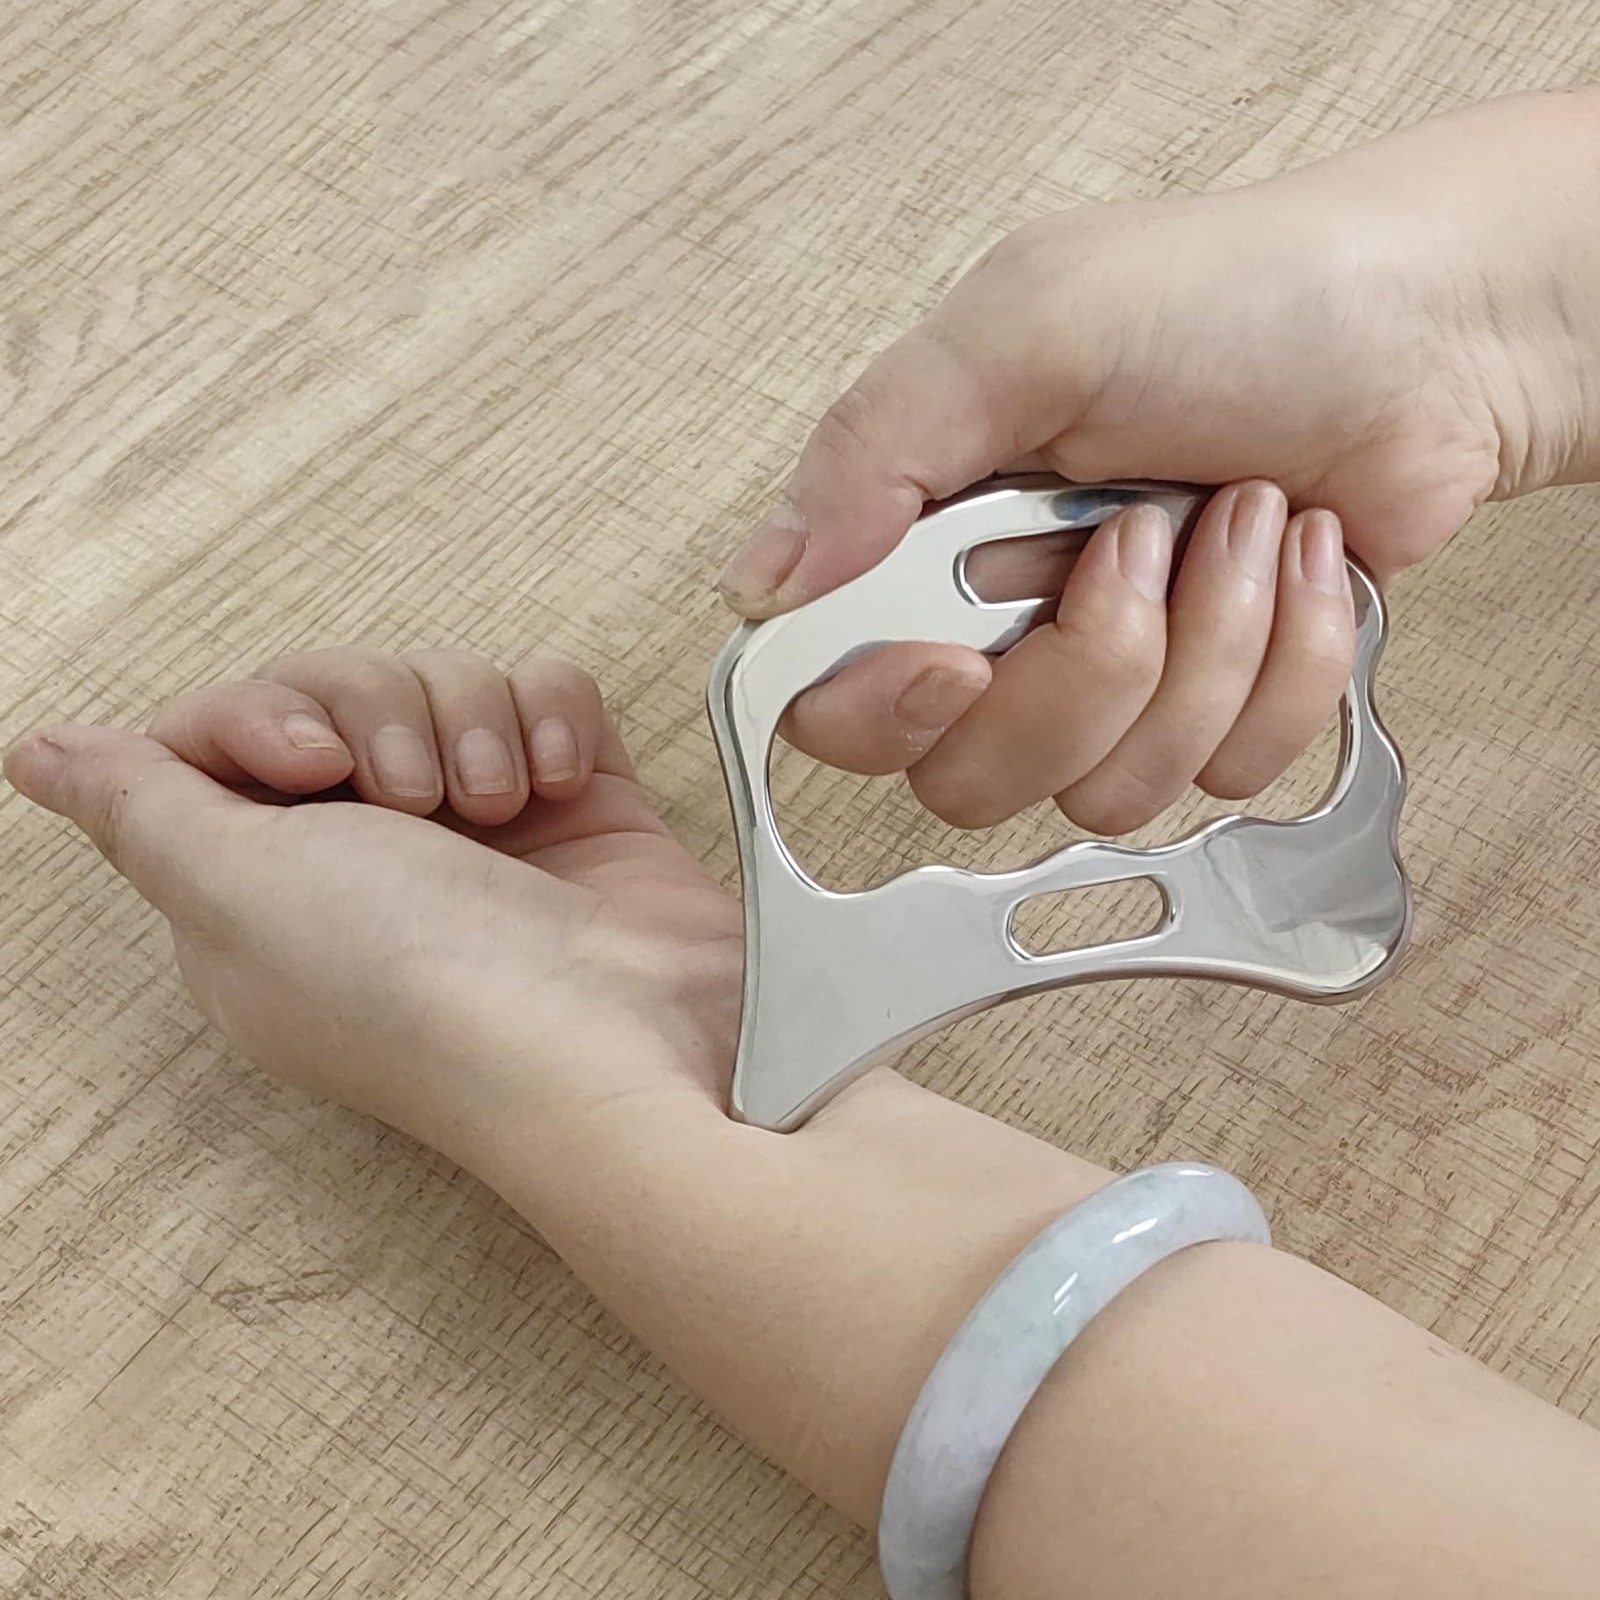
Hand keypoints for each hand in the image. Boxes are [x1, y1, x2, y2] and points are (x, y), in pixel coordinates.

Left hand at [4, 648, 742, 1177]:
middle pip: (344, 686)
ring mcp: (482, 828)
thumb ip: (137, 804)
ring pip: (448, 678)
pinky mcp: (577, 804)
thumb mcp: (235, 892)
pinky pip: (546, 692)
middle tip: (412, 798)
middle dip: (379, 713)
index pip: (231, 729)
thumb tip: (42, 753)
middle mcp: (371, 854)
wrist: (621, 1037)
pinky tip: (561, 789)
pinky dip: (552, 722)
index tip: (308, 766)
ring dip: (473, 723)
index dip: (267, 716)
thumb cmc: (423, 986)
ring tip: (502, 809)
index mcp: (266, 886)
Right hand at [718, 92, 1596, 833]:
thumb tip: (764, 583)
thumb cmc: (1238, 299)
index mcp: (929, 539)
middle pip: (968, 777)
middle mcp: (1005, 629)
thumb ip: (876, 448)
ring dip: (1203, 650)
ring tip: (1239, 521)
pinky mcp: (1215, 716)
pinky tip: (1298, 561)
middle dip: (1083, 673)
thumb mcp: (1029, 323)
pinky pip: (1222, 777)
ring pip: (1104, 794)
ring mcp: (1113, 685)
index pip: (832, 701)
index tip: (959, 660)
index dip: (880, 713)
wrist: (1431, 330)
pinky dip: (1284, 665)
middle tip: (1140, 545)